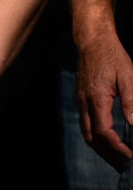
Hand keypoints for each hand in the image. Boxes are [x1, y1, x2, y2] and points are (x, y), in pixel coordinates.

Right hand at [75, 32, 132, 168]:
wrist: (92, 41)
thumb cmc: (111, 57)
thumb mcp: (128, 76)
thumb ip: (131, 102)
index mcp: (96, 99)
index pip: (104, 132)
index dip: (117, 147)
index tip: (130, 156)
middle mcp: (84, 102)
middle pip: (91, 137)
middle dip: (107, 154)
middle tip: (124, 166)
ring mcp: (80, 100)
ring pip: (86, 132)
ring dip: (101, 148)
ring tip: (116, 159)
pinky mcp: (81, 98)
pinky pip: (86, 124)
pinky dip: (96, 137)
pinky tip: (108, 140)